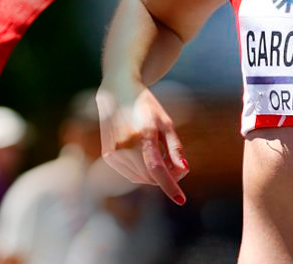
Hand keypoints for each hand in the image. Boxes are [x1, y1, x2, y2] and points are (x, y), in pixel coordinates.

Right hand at [96, 82, 188, 204]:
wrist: (116, 91)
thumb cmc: (145, 106)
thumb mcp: (165, 122)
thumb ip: (175, 148)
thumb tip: (184, 170)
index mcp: (144, 134)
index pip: (157, 168)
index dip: (170, 186)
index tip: (181, 200)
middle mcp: (126, 144)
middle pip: (151, 176)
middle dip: (167, 176)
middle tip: (176, 164)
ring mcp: (114, 151)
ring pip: (140, 178)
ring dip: (153, 174)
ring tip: (158, 154)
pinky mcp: (108, 155)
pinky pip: (130, 174)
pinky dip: (141, 171)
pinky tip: (143, 154)